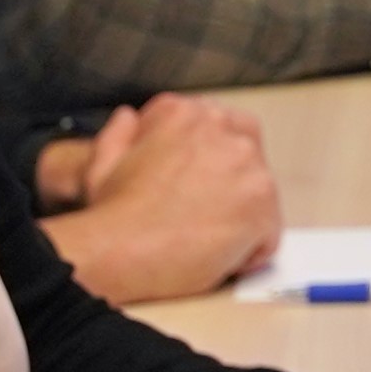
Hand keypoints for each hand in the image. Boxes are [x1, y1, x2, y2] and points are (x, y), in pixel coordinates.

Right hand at [40, 95, 280, 302]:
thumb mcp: (102, 162)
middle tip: (202, 213)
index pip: (222, 125)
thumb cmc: (111, 214)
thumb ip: (120, 133)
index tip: (195, 183)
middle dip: (233, 183)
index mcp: (186, 114)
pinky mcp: (262, 207)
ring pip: (260, 193)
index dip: (211, 159)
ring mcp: (248, 167)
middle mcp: (223, 131)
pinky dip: (249, 250)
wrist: (120, 251)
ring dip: (240, 216)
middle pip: (248, 154)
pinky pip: (268, 233)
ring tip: (203, 238)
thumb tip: (129, 118)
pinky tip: (216, 257)